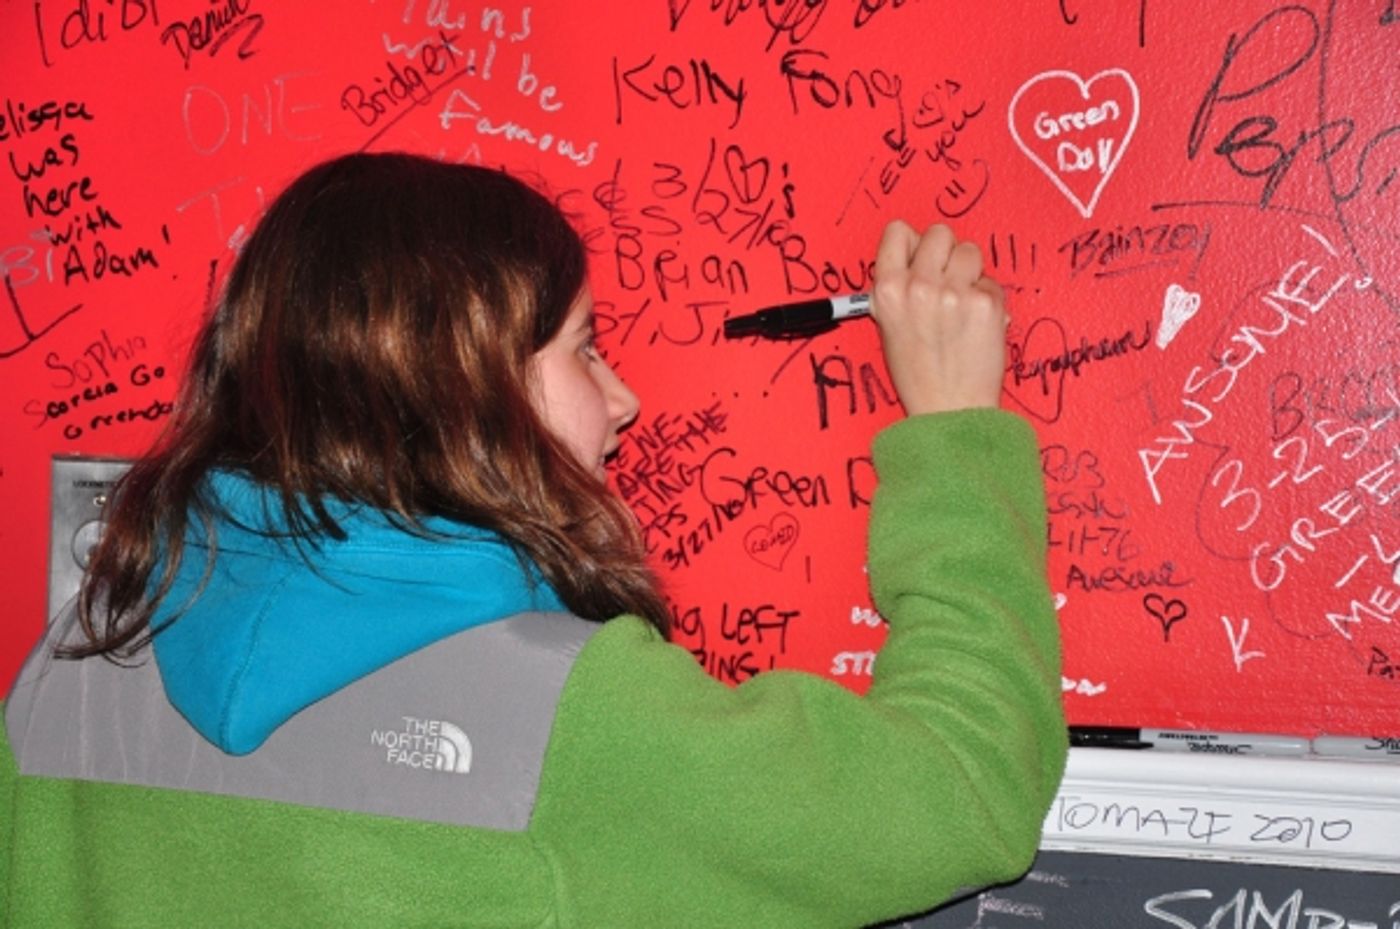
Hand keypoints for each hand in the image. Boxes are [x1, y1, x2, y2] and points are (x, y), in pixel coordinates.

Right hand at [869, 221, 1006, 415]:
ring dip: (969, 271)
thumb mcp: (888, 327)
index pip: (898, 231)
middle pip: (939, 233)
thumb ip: (898, 287)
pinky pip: (991, 281)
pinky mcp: (986, 304)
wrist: (949, 410)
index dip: (912, 243)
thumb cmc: (918, 374)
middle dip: (945, 253)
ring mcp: (954, 293)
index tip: (919, 258)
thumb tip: (917, 255)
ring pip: (970, 250)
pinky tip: (977, 322)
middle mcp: (919, 287)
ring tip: (962, 302)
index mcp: (888, 291)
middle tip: (946, 282)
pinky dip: (987, 298)